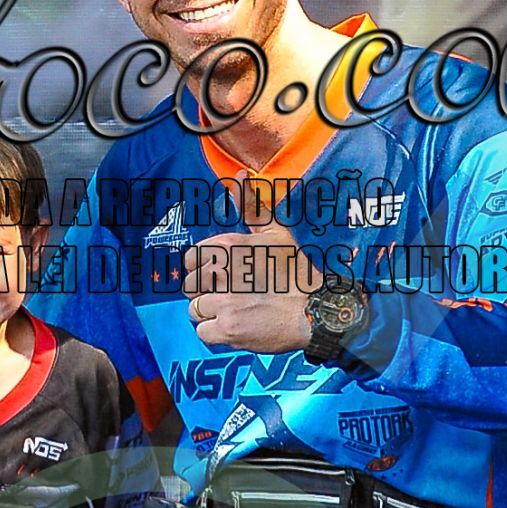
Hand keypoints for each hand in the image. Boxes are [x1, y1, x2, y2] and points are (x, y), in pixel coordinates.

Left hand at [182, 190, 323, 353]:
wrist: (316, 310)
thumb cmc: (296, 271)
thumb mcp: (276, 233)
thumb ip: (252, 207)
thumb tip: (240, 174)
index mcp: (227, 247)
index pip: (191, 259)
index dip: (202, 269)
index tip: (218, 276)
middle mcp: (221, 272)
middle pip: (190, 286)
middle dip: (205, 292)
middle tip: (228, 296)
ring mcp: (223, 302)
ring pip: (195, 310)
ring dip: (211, 314)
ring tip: (234, 312)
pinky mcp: (227, 329)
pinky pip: (203, 332)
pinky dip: (216, 333)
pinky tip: (235, 327)